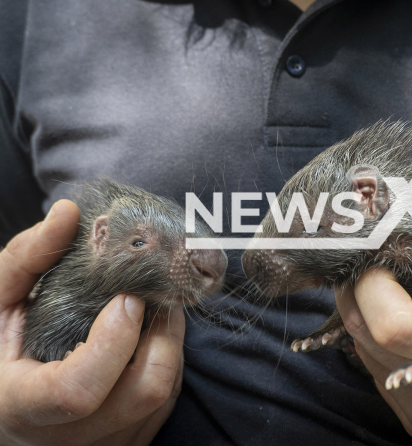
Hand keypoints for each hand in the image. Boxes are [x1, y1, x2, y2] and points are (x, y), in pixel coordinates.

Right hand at [0, 200, 183, 445]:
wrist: (7, 410)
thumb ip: (28, 259)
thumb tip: (68, 213)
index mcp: (24, 406)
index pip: (79, 389)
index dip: (114, 340)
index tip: (127, 298)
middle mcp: (68, 438)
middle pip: (144, 391)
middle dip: (163, 333)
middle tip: (154, 298)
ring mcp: (104, 444)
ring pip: (165, 394)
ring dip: (170, 344)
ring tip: (150, 314)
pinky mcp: (130, 443)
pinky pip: (167, 402)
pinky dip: (166, 364)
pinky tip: (144, 343)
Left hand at [335, 167, 411, 444]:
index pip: (388, 321)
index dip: (372, 280)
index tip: (388, 249)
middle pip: (363, 333)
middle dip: (364, 287)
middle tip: (386, 260)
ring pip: (363, 353)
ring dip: (369, 312)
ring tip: (397, 285)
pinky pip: (377, 375)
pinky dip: (379, 342)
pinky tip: (408, 319)